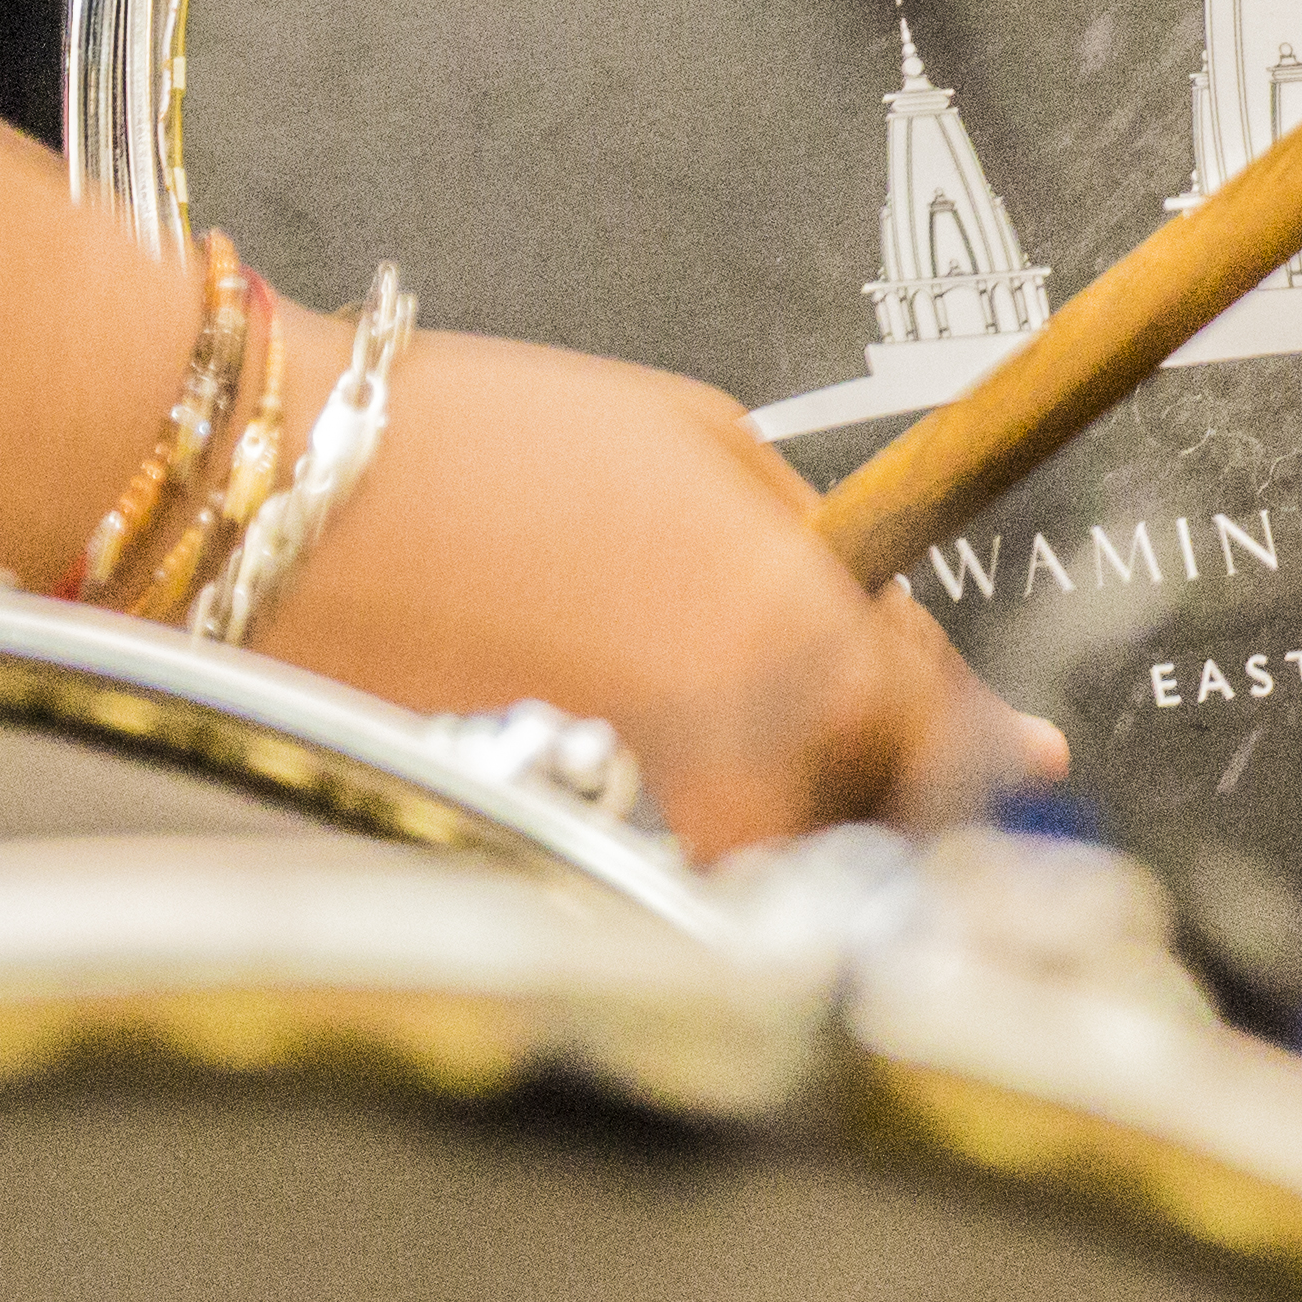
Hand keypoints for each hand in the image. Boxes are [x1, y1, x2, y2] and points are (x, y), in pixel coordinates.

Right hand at [247, 313, 1058, 857]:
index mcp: (799, 637)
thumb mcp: (708, 444)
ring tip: (697, 710)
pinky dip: (682, 822)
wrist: (286, 501)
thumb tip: (942, 663)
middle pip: (874, 810)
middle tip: (822, 713)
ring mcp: (645, 823)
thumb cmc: (486, 443)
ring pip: (777, 848)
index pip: (949, 729)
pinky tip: (624, 741)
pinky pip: (675, 859)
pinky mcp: (560, 854)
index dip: (980, 735)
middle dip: (881, 773)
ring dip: (780, 801)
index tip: (1016, 751)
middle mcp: (738, 755)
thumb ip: (838, 558)